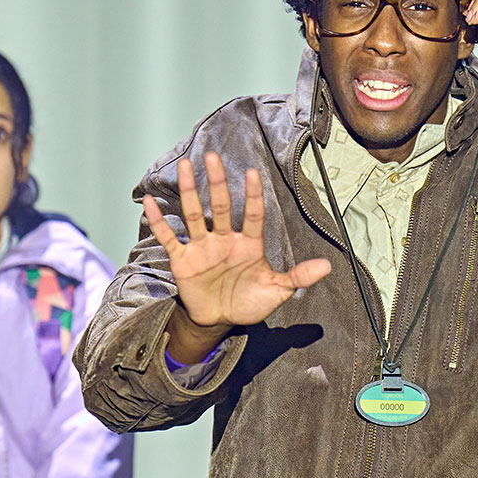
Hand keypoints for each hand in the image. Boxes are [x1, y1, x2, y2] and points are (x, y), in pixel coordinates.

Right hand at [144, 153, 330, 361]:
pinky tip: (149, 203)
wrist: (220, 320)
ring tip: (185, 166)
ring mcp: (202, 248)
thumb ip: (298, 277)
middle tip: (213, 157)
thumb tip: (328, 267)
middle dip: (217, 182)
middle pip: (220, 207)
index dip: (252, 195)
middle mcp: (224, 240)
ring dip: (189, 192)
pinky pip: (168, 238)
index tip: (253, 173)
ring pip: (194, 215)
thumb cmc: (249, 301)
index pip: (252, 214)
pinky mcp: (183, 261)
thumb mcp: (278, 291)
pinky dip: (159, 222)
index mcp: (249, 244)